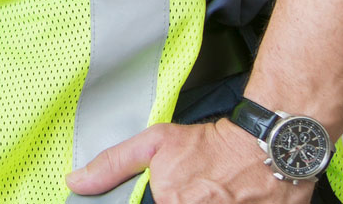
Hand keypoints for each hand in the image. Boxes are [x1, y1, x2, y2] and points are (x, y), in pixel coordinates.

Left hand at [66, 119, 315, 203]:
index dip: (156, 200)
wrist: (267, 147)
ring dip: (197, 201)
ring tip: (210, 192)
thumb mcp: (155, 144)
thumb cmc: (210, 145)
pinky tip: (221, 199)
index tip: (163, 194)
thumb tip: (75, 183)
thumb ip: (113, 165)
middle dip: (176, 200)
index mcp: (169, 203)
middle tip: (195, 188)